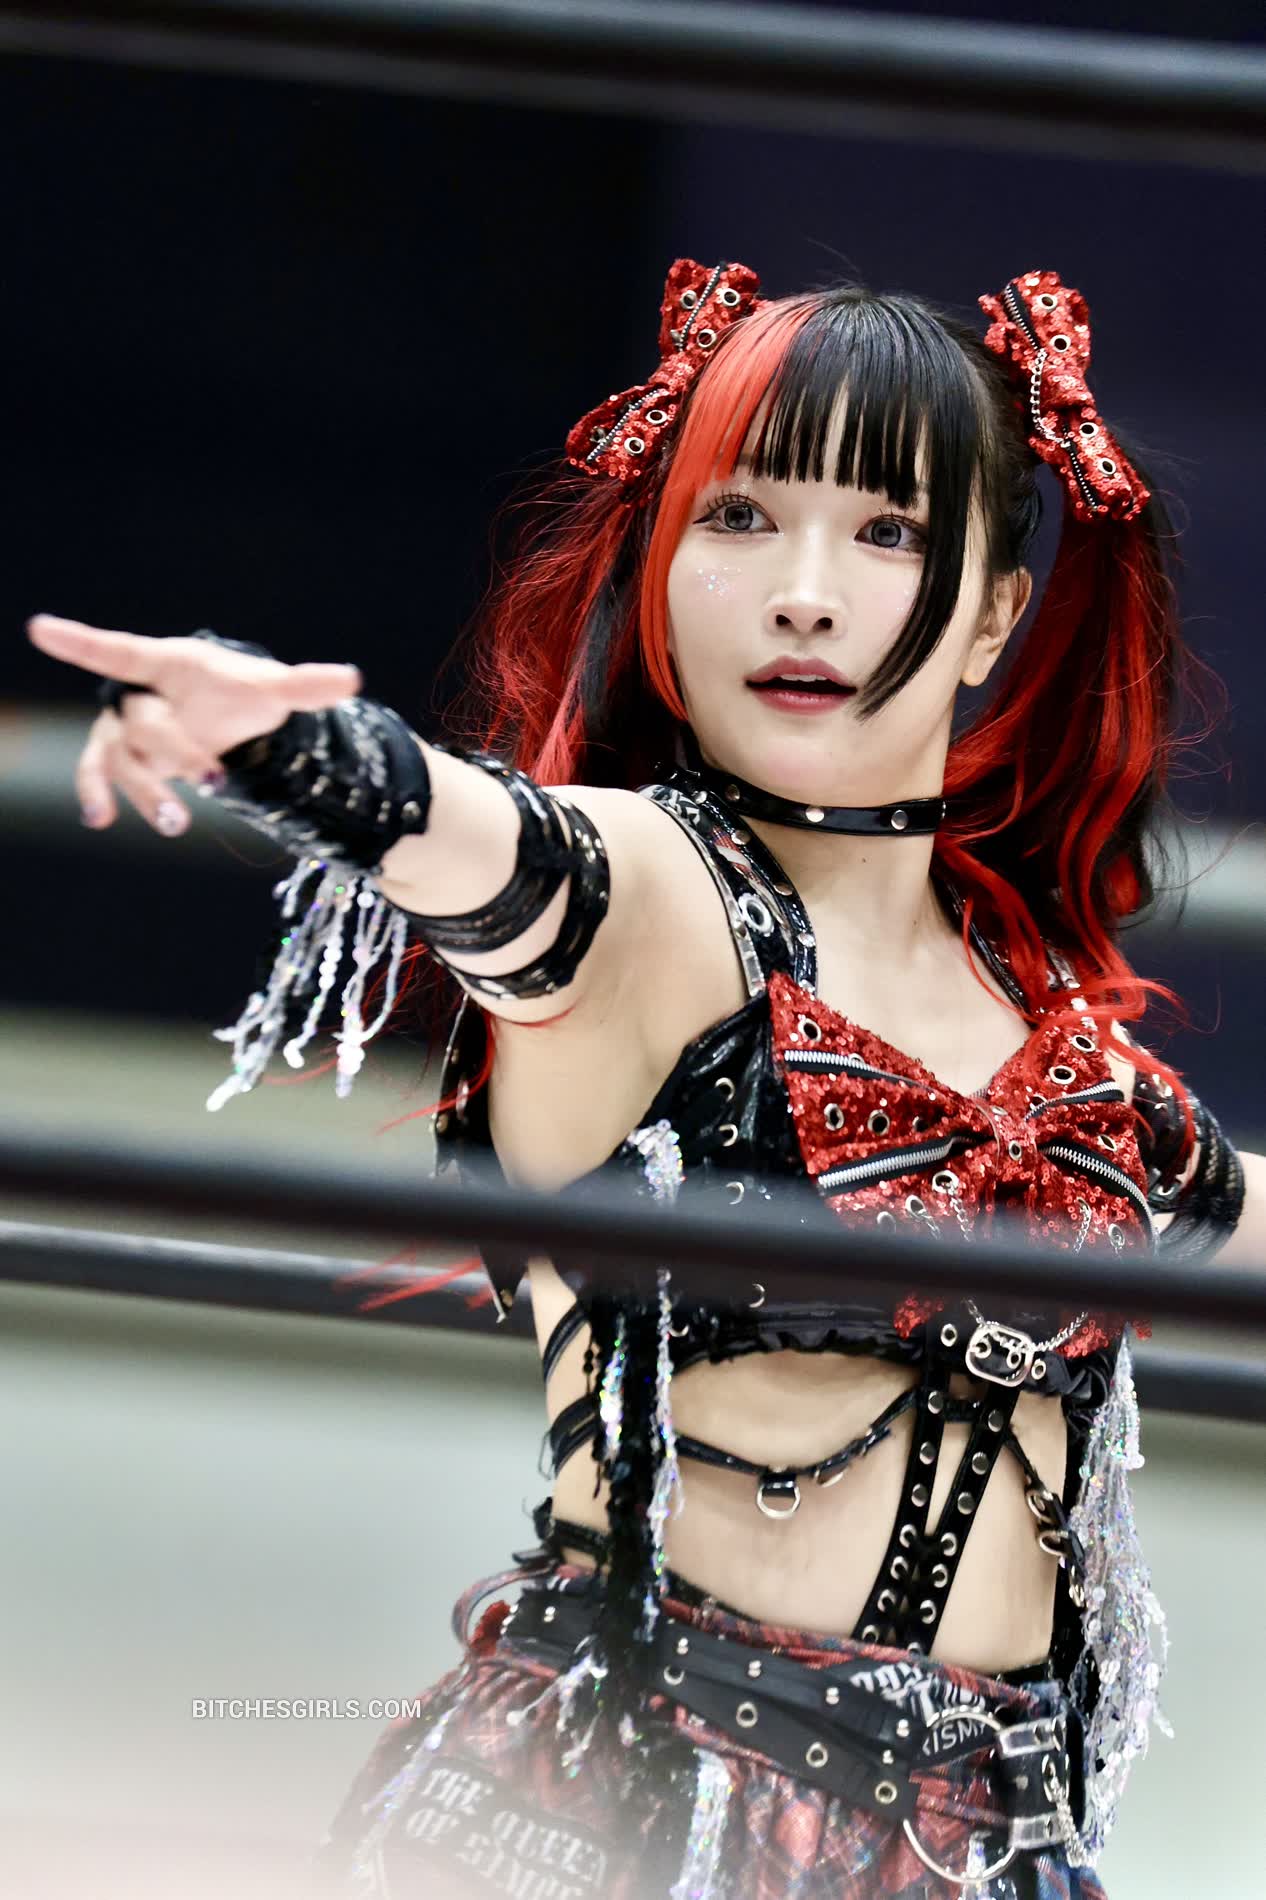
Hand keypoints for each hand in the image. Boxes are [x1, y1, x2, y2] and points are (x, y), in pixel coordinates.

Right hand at [27, 613, 361, 835]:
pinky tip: (101, 819)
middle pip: (144, 725)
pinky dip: (101, 795)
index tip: (39, 628)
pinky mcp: (124, 759)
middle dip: (178, 754)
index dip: (80, 643)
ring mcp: (125, 729)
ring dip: (147, 791)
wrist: (224, 716)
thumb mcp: (271, 690)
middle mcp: (136, 694)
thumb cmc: (240, 692)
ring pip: (123, 760)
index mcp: (166, 663)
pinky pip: (103, 776)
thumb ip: (304, 686)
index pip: (118, 651)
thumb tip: (351, 679)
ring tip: (178, 824)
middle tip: (217, 778)